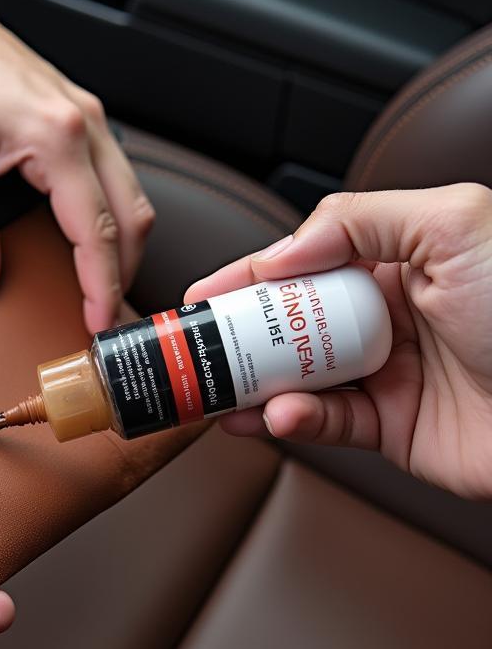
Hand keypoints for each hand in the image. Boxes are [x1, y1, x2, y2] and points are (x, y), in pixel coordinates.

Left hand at [0, 0, 153, 333]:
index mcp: (57, 136)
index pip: (96, 230)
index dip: (101, 285)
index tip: (97, 324)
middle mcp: (86, 127)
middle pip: (132, 218)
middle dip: (122, 276)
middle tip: (104, 320)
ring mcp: (92, 120)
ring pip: (134, 199)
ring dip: (124, 249)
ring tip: (104, 291)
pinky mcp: (83, 120)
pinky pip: (117, 179)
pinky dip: (116, 220)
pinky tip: (96, 244)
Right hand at [185, 184, 491, 499]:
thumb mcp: (452, 225)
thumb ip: (358, 219)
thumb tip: (281, 253)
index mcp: (397, 262)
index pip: (303, 265)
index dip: (246, 278)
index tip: (199, 296)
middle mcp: (386, 317)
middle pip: (289, 324)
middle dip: (237, 337)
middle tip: (196, 350)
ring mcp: (385, 374)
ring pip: (296, 378)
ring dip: (254, 385)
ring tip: (221, 392)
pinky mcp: (389, 428)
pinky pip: (324, 424)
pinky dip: (292, 421)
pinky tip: (275, 416)